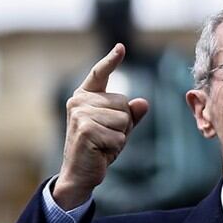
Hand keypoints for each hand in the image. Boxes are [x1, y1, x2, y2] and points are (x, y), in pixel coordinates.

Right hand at [54, 44, 149, 209]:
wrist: (79, 174)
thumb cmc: (98, 149)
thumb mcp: (117, 129)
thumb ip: (130, 115)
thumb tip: (143, 102)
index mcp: (84, 96)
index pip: (100, 74)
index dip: (111, 61)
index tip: (121, 47)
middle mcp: (79, 101)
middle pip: (123, 103)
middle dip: (123, 124)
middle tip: (105, 138)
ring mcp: (80, 114)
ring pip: (123, 119)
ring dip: (119, 136)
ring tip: (102, 145)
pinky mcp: (86, 129)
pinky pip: (118, 136)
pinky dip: (115, 148)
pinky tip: (100, 152)